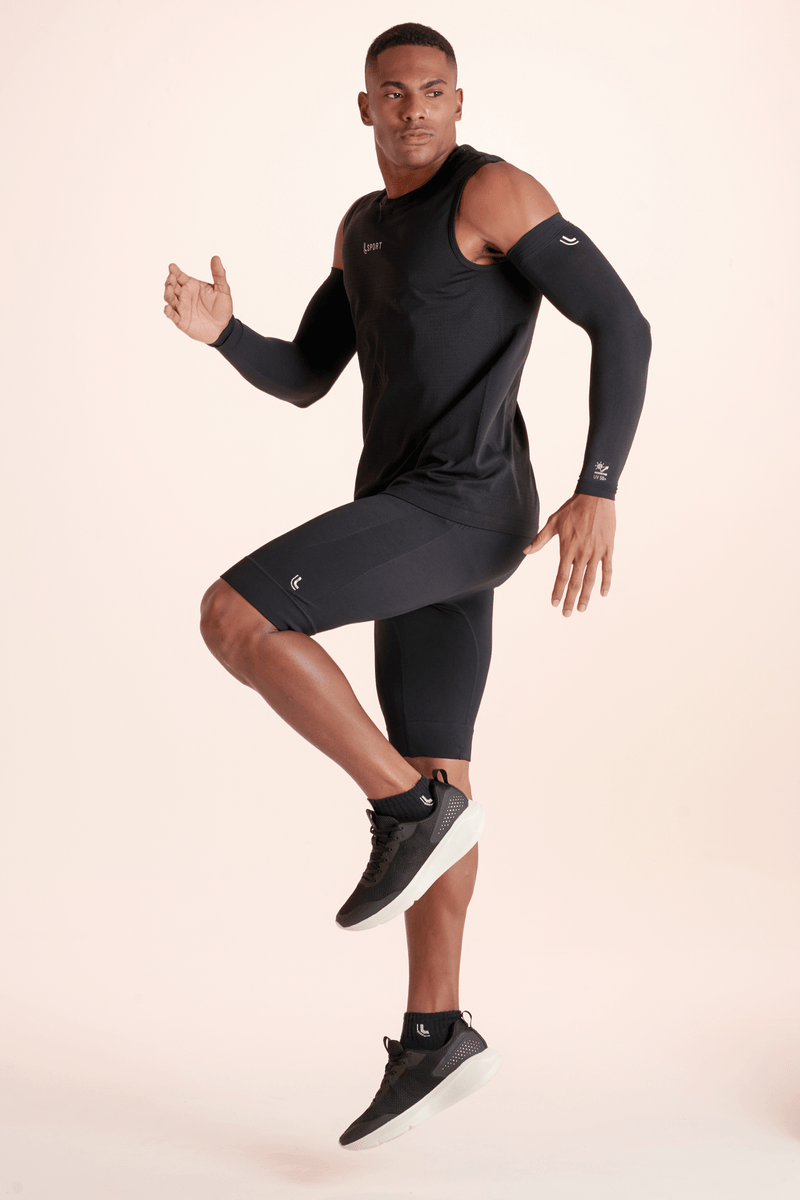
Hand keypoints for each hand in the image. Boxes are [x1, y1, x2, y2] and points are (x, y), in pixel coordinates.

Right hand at [163, 256, 232, 343]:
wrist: (224, 328)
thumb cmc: (222, 308)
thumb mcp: (223, 289)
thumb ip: (219, 274)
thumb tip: (216, 257)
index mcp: (191, 285)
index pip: (180, 276)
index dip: (175, 271)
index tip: (172, 267)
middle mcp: (184, 295)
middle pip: (172, 286)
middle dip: (170, 281)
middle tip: (171, 278)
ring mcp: (182, 308)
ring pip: (170, 299)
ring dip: (168, 294)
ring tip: (169, 289)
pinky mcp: (181, 321)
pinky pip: (172, 316)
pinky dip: (168, 312)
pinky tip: (167, 308)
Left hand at [524, 494, 614, 615]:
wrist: (595, 496)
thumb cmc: (572, 508)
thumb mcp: (553, 522)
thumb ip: (540, 539)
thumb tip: (526, 551)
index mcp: (567, 548)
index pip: (561, 576)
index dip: (557, 591)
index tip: (554, 603)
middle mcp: (582, 553)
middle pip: (575, 582)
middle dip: (571, 600)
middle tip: (567, 614)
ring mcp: (596, 551)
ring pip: (591, 579)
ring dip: (586, 595)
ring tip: (582, 608)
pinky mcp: (608, 548)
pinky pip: (608, 568)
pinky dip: (606, 581)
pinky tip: (603, 593)